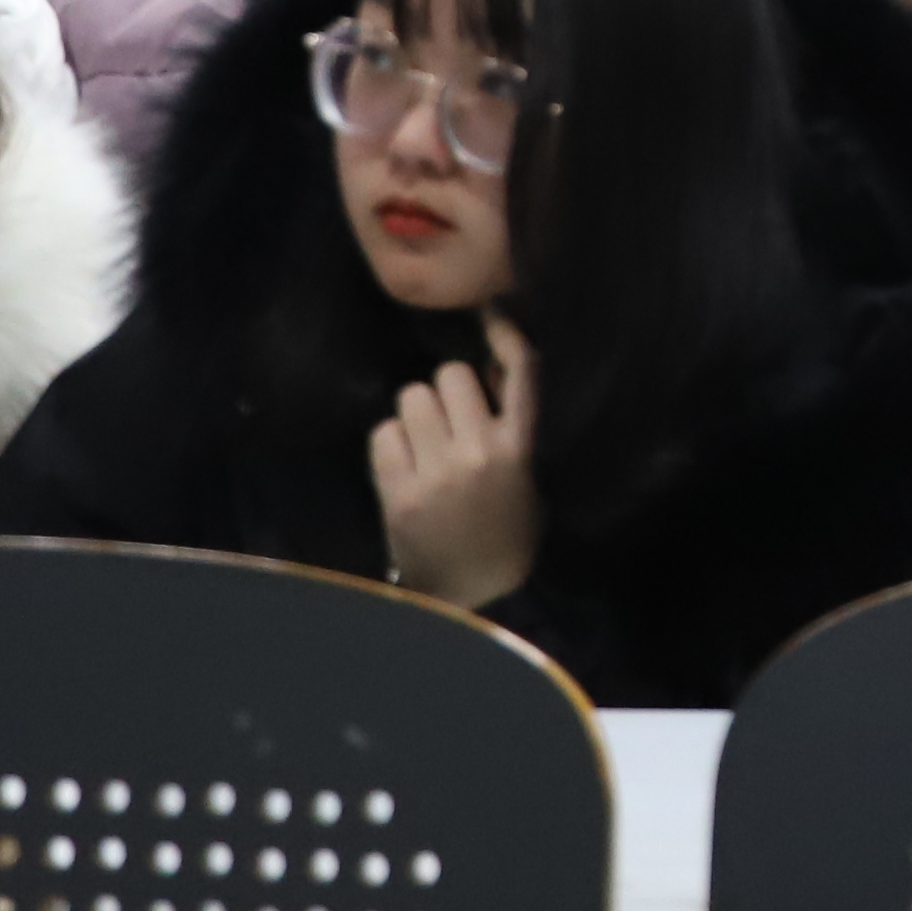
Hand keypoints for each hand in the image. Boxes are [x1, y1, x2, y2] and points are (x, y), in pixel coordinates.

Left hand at [371, 317, 540, 608]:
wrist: (475, 598)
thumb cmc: (505, 529)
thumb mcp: (528, 475)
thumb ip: (512, 423)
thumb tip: (488, 366)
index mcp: (523, 449)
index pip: (522, 371)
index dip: (505, 333)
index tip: (490, 311)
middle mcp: (482, 454)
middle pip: (450, 374)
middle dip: (445, 391)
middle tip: (447, 422)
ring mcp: (438, 474)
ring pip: (411, 397)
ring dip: (414, 414)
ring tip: (423, 446)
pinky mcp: (400, 494)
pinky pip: (383, 434)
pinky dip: (389, 445)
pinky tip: (402, 469)